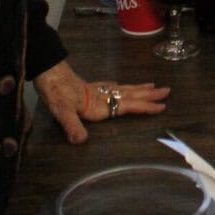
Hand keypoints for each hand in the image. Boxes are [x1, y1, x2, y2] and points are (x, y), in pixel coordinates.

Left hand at [33, 59, 169, 143]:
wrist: (47, 72)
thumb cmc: (55, 92)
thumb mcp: (61, 111)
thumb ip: (72, 126)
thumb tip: (81, 142)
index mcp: (100, 105)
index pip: (128, 106)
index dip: (145, 107)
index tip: (162, 106)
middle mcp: (102, 97)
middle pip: (130, 95)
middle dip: (149, 95)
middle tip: (167, 91)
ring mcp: (96, 90)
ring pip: (122, 89)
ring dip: (138, 89)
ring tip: (152, 86)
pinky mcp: (88, 87)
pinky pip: (110, 86)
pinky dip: (119, 86)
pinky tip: (119, 85)